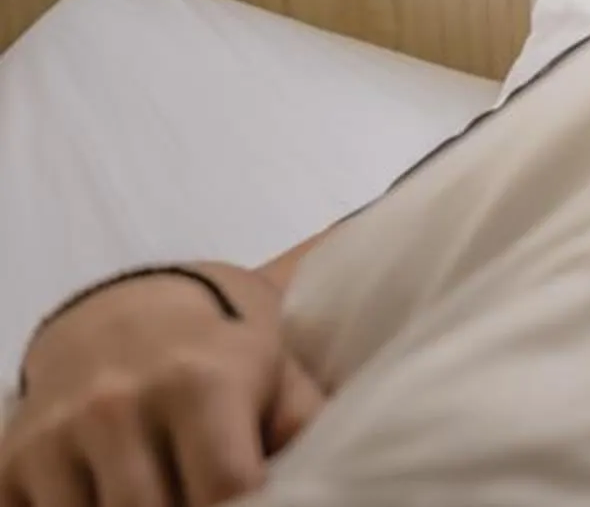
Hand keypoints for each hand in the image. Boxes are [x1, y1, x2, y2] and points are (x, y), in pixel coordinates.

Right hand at [1, 267, 323, 506]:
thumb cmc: (224, 353)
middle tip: (203, 504)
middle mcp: (118, 405)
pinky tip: (108, 502)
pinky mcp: (11, 461)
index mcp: (200, 383)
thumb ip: (308, 429)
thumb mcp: (280, 374)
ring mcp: (56, 436)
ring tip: (168, 497)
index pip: (225, 489)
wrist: (126, 315)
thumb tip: (342, 481)